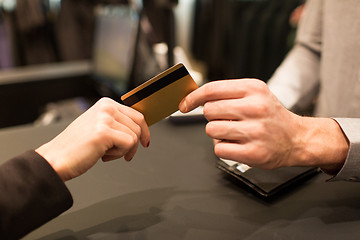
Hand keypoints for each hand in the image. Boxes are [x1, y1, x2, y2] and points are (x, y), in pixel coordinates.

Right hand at [36, 97, 149, 180]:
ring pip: (134, 136)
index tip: (145, 142)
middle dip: (134, 143)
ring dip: (123, 150)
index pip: (136, 114)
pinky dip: (119, 154)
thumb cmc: (76, 147)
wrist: (56, 159)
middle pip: (138, 125)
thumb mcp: (99, 127)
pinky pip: (129, 144)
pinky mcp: (105, 132)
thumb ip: (116, 123)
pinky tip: (103, 155)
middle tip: (124, 154)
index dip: (144, 130)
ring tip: (105, 153)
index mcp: (106, 104)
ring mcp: (105, 118)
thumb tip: (140, 128)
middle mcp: (106, 107)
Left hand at [179, 79, 347, 171]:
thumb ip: (227, 93)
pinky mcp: (253, 153)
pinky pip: (219, 149)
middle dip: (213, 117)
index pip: (211, 89)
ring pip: (211, 130)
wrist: (297, 138)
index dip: (193, 97)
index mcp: (253, 89)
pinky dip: (224, 148)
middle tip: (229, 120)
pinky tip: (239, 145)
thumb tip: (194, 99)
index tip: (184, 104)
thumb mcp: (255, 94)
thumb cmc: (271, 116)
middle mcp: (255, 108)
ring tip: (236, 133)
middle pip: (208, 111)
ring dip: (218, 133)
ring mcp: (255, 131)